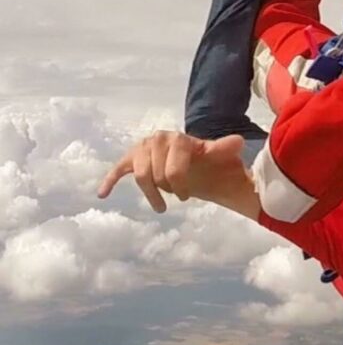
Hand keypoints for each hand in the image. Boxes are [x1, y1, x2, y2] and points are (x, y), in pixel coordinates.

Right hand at [97, 132, 248, 213]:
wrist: (198, 163)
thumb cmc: (209, 161)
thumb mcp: (219, 157)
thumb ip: (224, 150)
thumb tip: (238, 142)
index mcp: (178, 139)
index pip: (171, 167)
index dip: (178, 184)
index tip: (185, 197)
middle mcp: (157, 139)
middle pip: (154, 173)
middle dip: (167, 188)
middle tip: (180, 195)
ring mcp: (143, 148)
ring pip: (139, 175)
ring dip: (150, 194)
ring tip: (161, 206)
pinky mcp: (132, 159)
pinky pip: (118, 170)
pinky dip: (110, 181)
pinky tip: (103, 194)